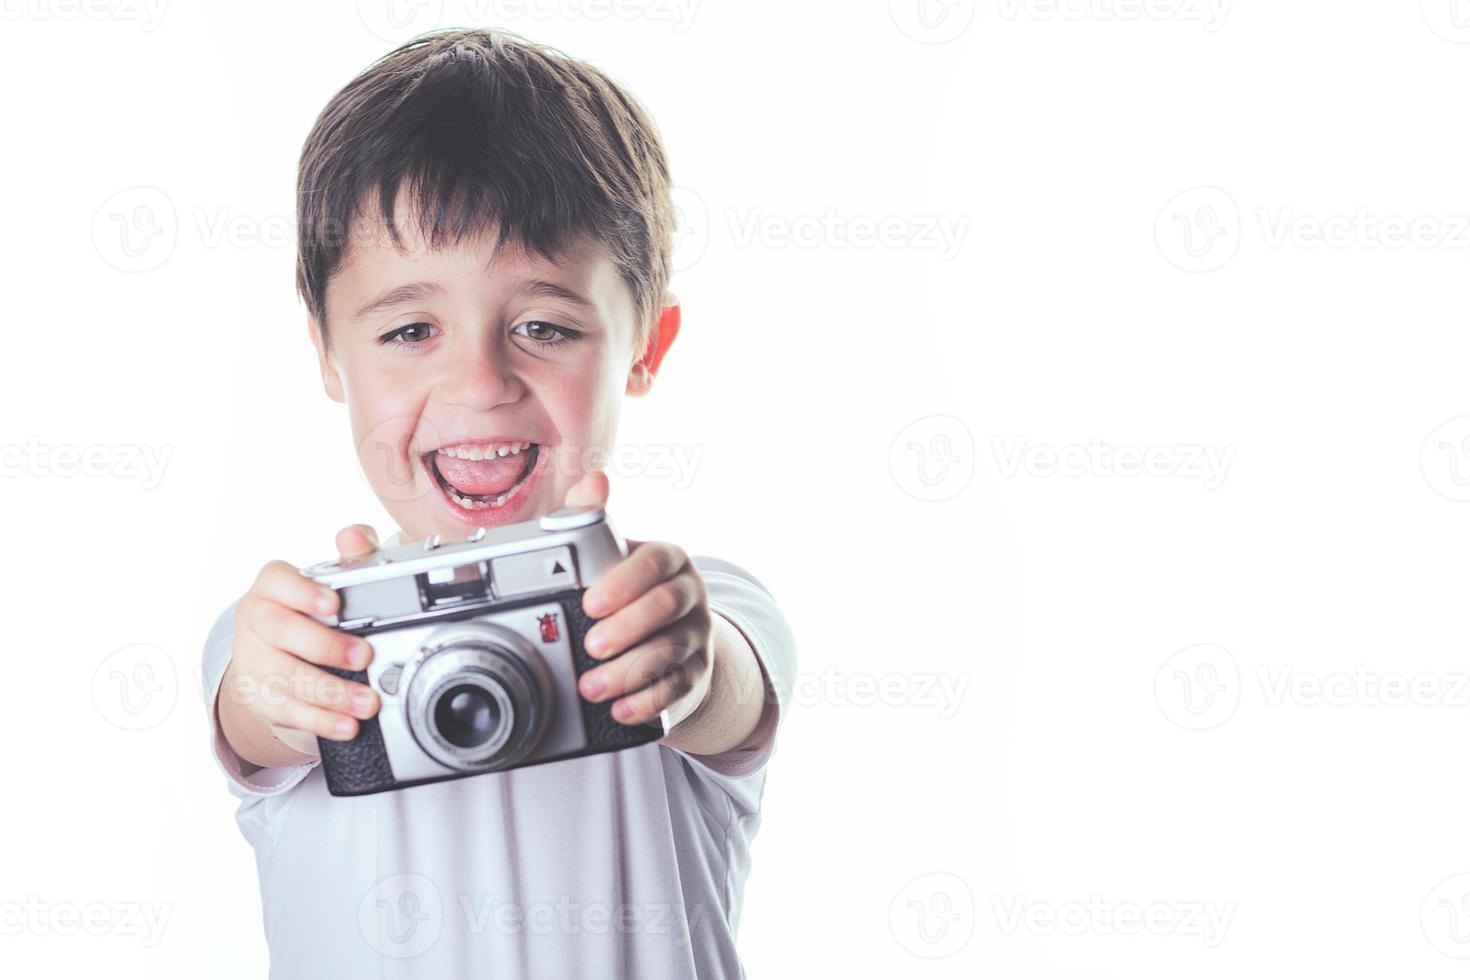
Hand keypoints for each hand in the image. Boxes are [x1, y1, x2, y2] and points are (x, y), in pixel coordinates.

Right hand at [219, 525, 382, 754]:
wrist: (274, 647)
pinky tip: (346, 725)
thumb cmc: (309, 608)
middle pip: (277, 630)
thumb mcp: (333, 579)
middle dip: (323, 646)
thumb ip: (352, 554)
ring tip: (367, 702)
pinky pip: (283, 711)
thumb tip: (355, 536)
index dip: (302, 591)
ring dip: (329, 693)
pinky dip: (318, 721)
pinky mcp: (255, 694)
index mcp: (272, 586)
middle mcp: (253, 619)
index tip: (333, 602)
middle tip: (364, 657)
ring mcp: (250, 659)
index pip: (277, 580)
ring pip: (281, 677)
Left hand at [560, 472, 713, 726]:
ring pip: (671, 651)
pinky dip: (647, 702)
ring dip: (629, 671)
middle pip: (666, 607)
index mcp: (668, 559)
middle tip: (590, 646)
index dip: (624, 582)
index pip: (655, 561)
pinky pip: (678, 688)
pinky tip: (620, 710)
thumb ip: (594, 519)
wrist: (666, 639)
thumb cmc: (628, 592)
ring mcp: (697, 636)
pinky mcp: (697, 674)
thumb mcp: (611, 556)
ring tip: (591, 687)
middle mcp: (690, 595)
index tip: (590, 603)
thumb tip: (594, 479)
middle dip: (627, 628)